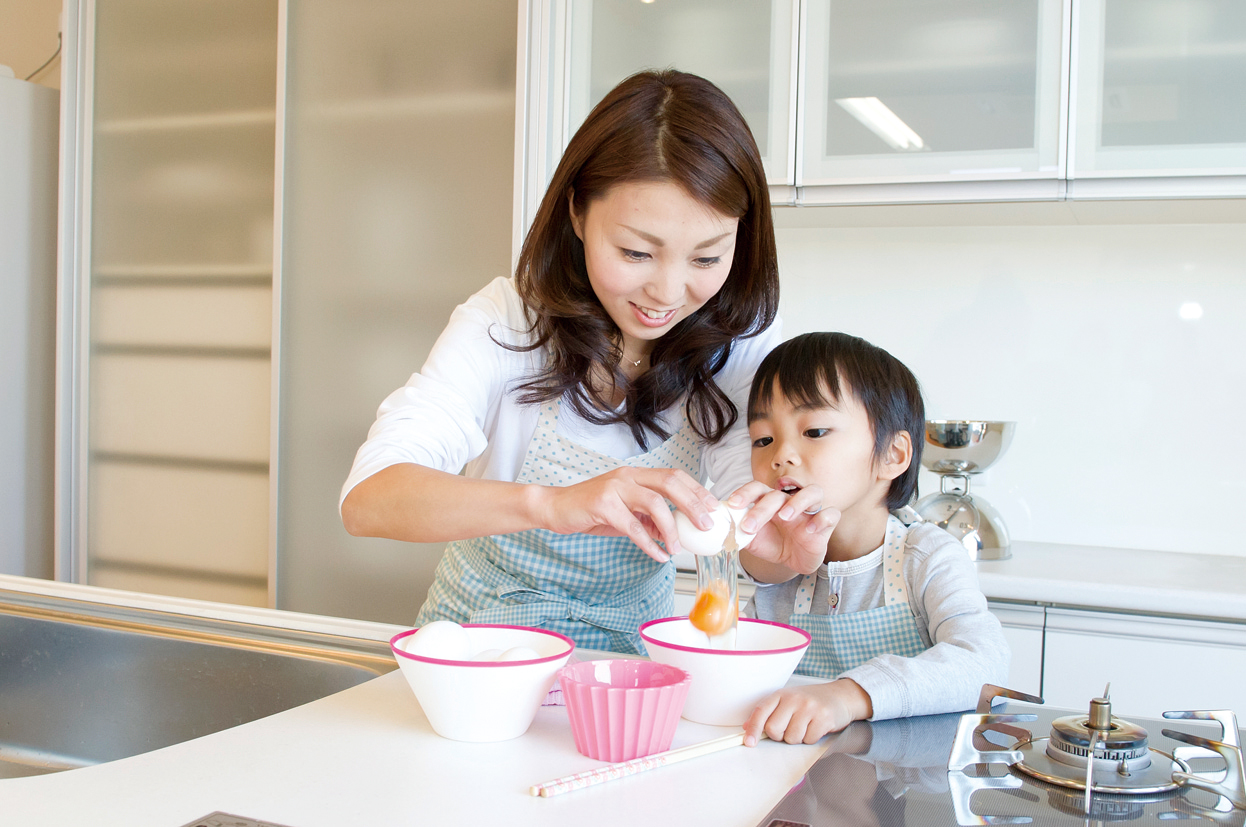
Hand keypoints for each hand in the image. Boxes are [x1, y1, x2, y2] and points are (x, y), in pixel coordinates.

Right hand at [537, 466, 717, 562]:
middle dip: (693, 504)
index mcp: (636, 475)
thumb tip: (671, 532)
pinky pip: (633, 526)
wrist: (555, 508)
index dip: (696, 490)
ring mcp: (614, 489)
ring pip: (654, 503)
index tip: (713, 507)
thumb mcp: (623, 513)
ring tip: (678, 547)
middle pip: (670, 483)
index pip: (674, 476)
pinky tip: (658, 555)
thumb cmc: (590, 510)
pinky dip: (648, 544)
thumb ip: (647, 519)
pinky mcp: (602, 505)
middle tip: (706, 525)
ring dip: (671, 527)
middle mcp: (627, 476)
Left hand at [725, 481, 838, 578]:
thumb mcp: (754, 541)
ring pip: (812, 491)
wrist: (793, 560)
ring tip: (785, 516)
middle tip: (749, 526)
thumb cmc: (774, 544)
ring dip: (797, 502)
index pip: (758, 488)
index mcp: (770, 502)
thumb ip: (739, 533)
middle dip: (762, 509)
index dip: (745, 493)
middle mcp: (790, 501)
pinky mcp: (826, 524)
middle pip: (778, 494)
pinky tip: (810, 530)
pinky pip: (831, 513)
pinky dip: (822, 519)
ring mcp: (810, 511)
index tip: (732, 504)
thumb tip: (720, 531)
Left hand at [742, 679, 872, 745]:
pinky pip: (809, 740)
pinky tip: (816, 728)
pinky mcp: (823, 718)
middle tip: (790, 728)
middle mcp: (793, 699)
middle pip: (774, 729)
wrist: (840, 696)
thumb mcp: (787, 702)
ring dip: (797, 738)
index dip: (753, 728)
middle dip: (780, 736)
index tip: (749, 742)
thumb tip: (747, 726)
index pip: (761, 711)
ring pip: (791, 738)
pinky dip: (811, 739)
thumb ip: (769, 713)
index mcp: (781, 694)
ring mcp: (809, 707)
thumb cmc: (810, 701)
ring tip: (805, 726)